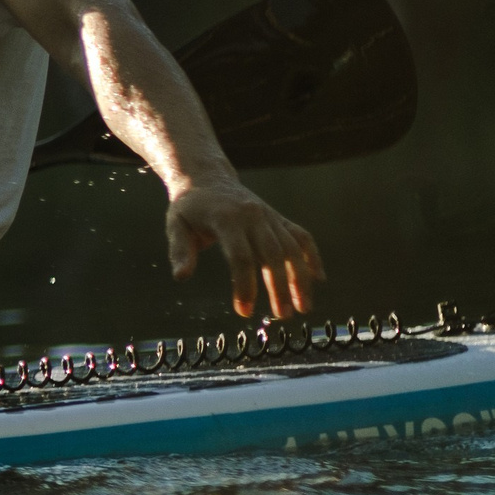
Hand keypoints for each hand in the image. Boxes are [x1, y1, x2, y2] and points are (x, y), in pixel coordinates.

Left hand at [166, 176, 323, 319]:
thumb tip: (181, 277)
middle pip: (272, 255)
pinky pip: (301, 236)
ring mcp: (269, 216)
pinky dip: (312, 256)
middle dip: (279, 287)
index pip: (241, 256)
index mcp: (226, 219)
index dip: (245, 286)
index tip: (244, 311)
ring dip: (300, 278)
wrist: (207, 179)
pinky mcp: (278, 218)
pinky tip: (318, 278)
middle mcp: (253, 216)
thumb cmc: (189, 207)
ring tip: (303, 307)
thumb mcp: (176, 225)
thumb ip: (179, 250)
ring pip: (292, 248)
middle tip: (282, 316)